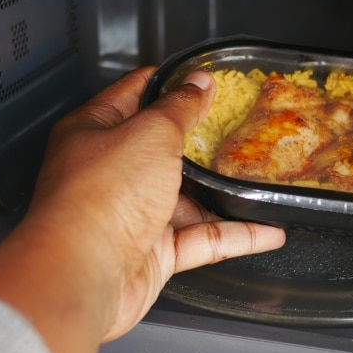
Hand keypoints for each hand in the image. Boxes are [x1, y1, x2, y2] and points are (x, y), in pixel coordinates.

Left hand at [28, 66, 285, 340]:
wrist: (84, 275)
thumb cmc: (103, 195)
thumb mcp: (151, 133)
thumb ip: (180, 107)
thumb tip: (199, 83)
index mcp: (95, 132)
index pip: (134, 95)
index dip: (170, 83)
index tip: (205, 77)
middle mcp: (110, 172)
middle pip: (163, 150)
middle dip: (202, 142)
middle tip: (242, 127)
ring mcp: (131, 215)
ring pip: (186, 198)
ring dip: (223, 193)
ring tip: (261, 178)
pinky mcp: (152, 254)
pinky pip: (200, 239)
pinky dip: (234, 235)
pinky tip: (267, 230)